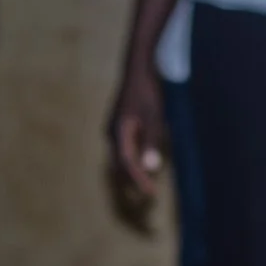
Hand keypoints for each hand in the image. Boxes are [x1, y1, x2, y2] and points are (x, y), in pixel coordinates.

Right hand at [107, 67, 165, 201]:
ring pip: (120, 158)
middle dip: (133, 181)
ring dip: (132, 172)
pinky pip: (123, 149)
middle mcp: (112, 133)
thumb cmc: (147, 91)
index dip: (140, 180)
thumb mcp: (154, 117)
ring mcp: (113, 130)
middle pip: (120, 165)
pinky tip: (143, 163)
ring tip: (146, 184)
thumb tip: (151, 167)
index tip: (151, 194)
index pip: (128, 164)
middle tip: (149, 195)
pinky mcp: (119, 126)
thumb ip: (151, 141)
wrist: (137, 70)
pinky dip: (132, 160)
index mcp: (119, 132)